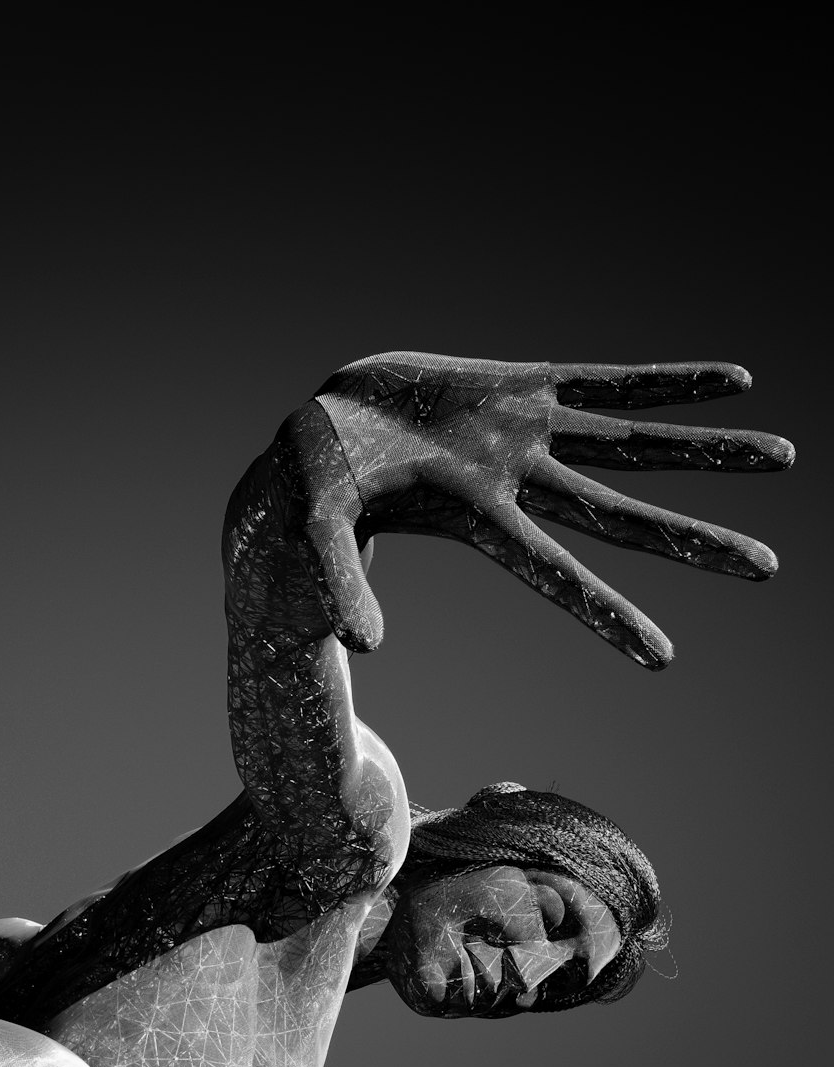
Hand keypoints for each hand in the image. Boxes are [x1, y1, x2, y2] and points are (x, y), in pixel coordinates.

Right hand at [292, 351, 792, 667]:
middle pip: (622, 517)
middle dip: (692, 540)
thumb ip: (340, 576)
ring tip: (784, 458)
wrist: (327, 427)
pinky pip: (611, 382)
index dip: (603, 613)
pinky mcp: (523, 386)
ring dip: (707, 451)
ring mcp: (528, 434)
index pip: (551, 574)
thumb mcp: (318, 524)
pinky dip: (668, 383)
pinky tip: (733, 380)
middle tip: (769, 570)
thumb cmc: (311, 479)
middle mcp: (519, 484)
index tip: (662, 658)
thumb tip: (365, 644)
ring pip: (635, 445)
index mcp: (475, 521)